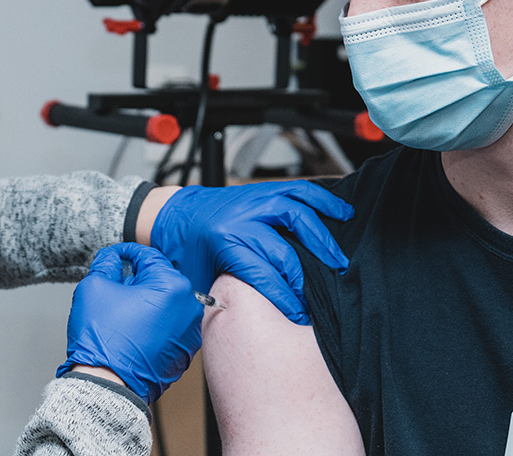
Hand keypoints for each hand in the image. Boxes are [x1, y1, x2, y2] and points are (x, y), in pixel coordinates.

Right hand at [56, 243, 202, 404]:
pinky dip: (154, 323)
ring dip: (146, 302)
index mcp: (172, 286)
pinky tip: (132, 330)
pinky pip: (169, 327)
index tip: (115, 256)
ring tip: (122, 312)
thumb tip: (113, 258)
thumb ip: (106, 263)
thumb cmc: (103, 340)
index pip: (149, 257)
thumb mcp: (94, 286)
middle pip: (160, 280)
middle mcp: (189, 308)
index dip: (127, 253)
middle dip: (137, 279)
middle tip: (115, 286)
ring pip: (166, 304)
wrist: (106, 385)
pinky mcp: (185, 353)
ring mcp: (190, 333)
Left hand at [149, 181, 352, 324]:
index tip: (300, 316)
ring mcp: (252, 199)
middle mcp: (240, 217)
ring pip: (297, 208)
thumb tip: (251, 323)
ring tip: (341, 252)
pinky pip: (297, 189)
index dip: (285, 299)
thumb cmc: (184, 250)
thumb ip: (224, 296)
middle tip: (327, 288)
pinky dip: (321, 198)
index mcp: (222, 240)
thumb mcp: (196, 279)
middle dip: (305, 274)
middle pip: (284, 247)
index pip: (263, 275)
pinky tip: (340, 209)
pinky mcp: (260, 190)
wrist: (171, 215)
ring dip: (323, 231)